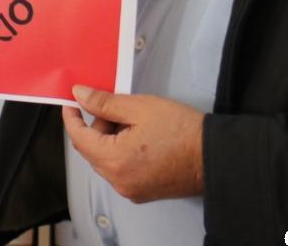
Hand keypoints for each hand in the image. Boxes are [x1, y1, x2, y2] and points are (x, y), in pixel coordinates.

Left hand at [62, 84, 204, 203]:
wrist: (215, 156)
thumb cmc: (182, 131)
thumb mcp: (139, 107)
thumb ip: (104, 103)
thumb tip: (79, 96)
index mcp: (114, 161)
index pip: (78, 138)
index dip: (71, 118)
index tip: (71, 103)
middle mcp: (119, 181)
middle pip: (92, 150)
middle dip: (97, 126)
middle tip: (116, 109)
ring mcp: (131, 190)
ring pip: (106, 160)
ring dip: (110, 140)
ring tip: (133, 122)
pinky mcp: (142, 192)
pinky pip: (120, 170)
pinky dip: (121, 153)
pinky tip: (140, 138)